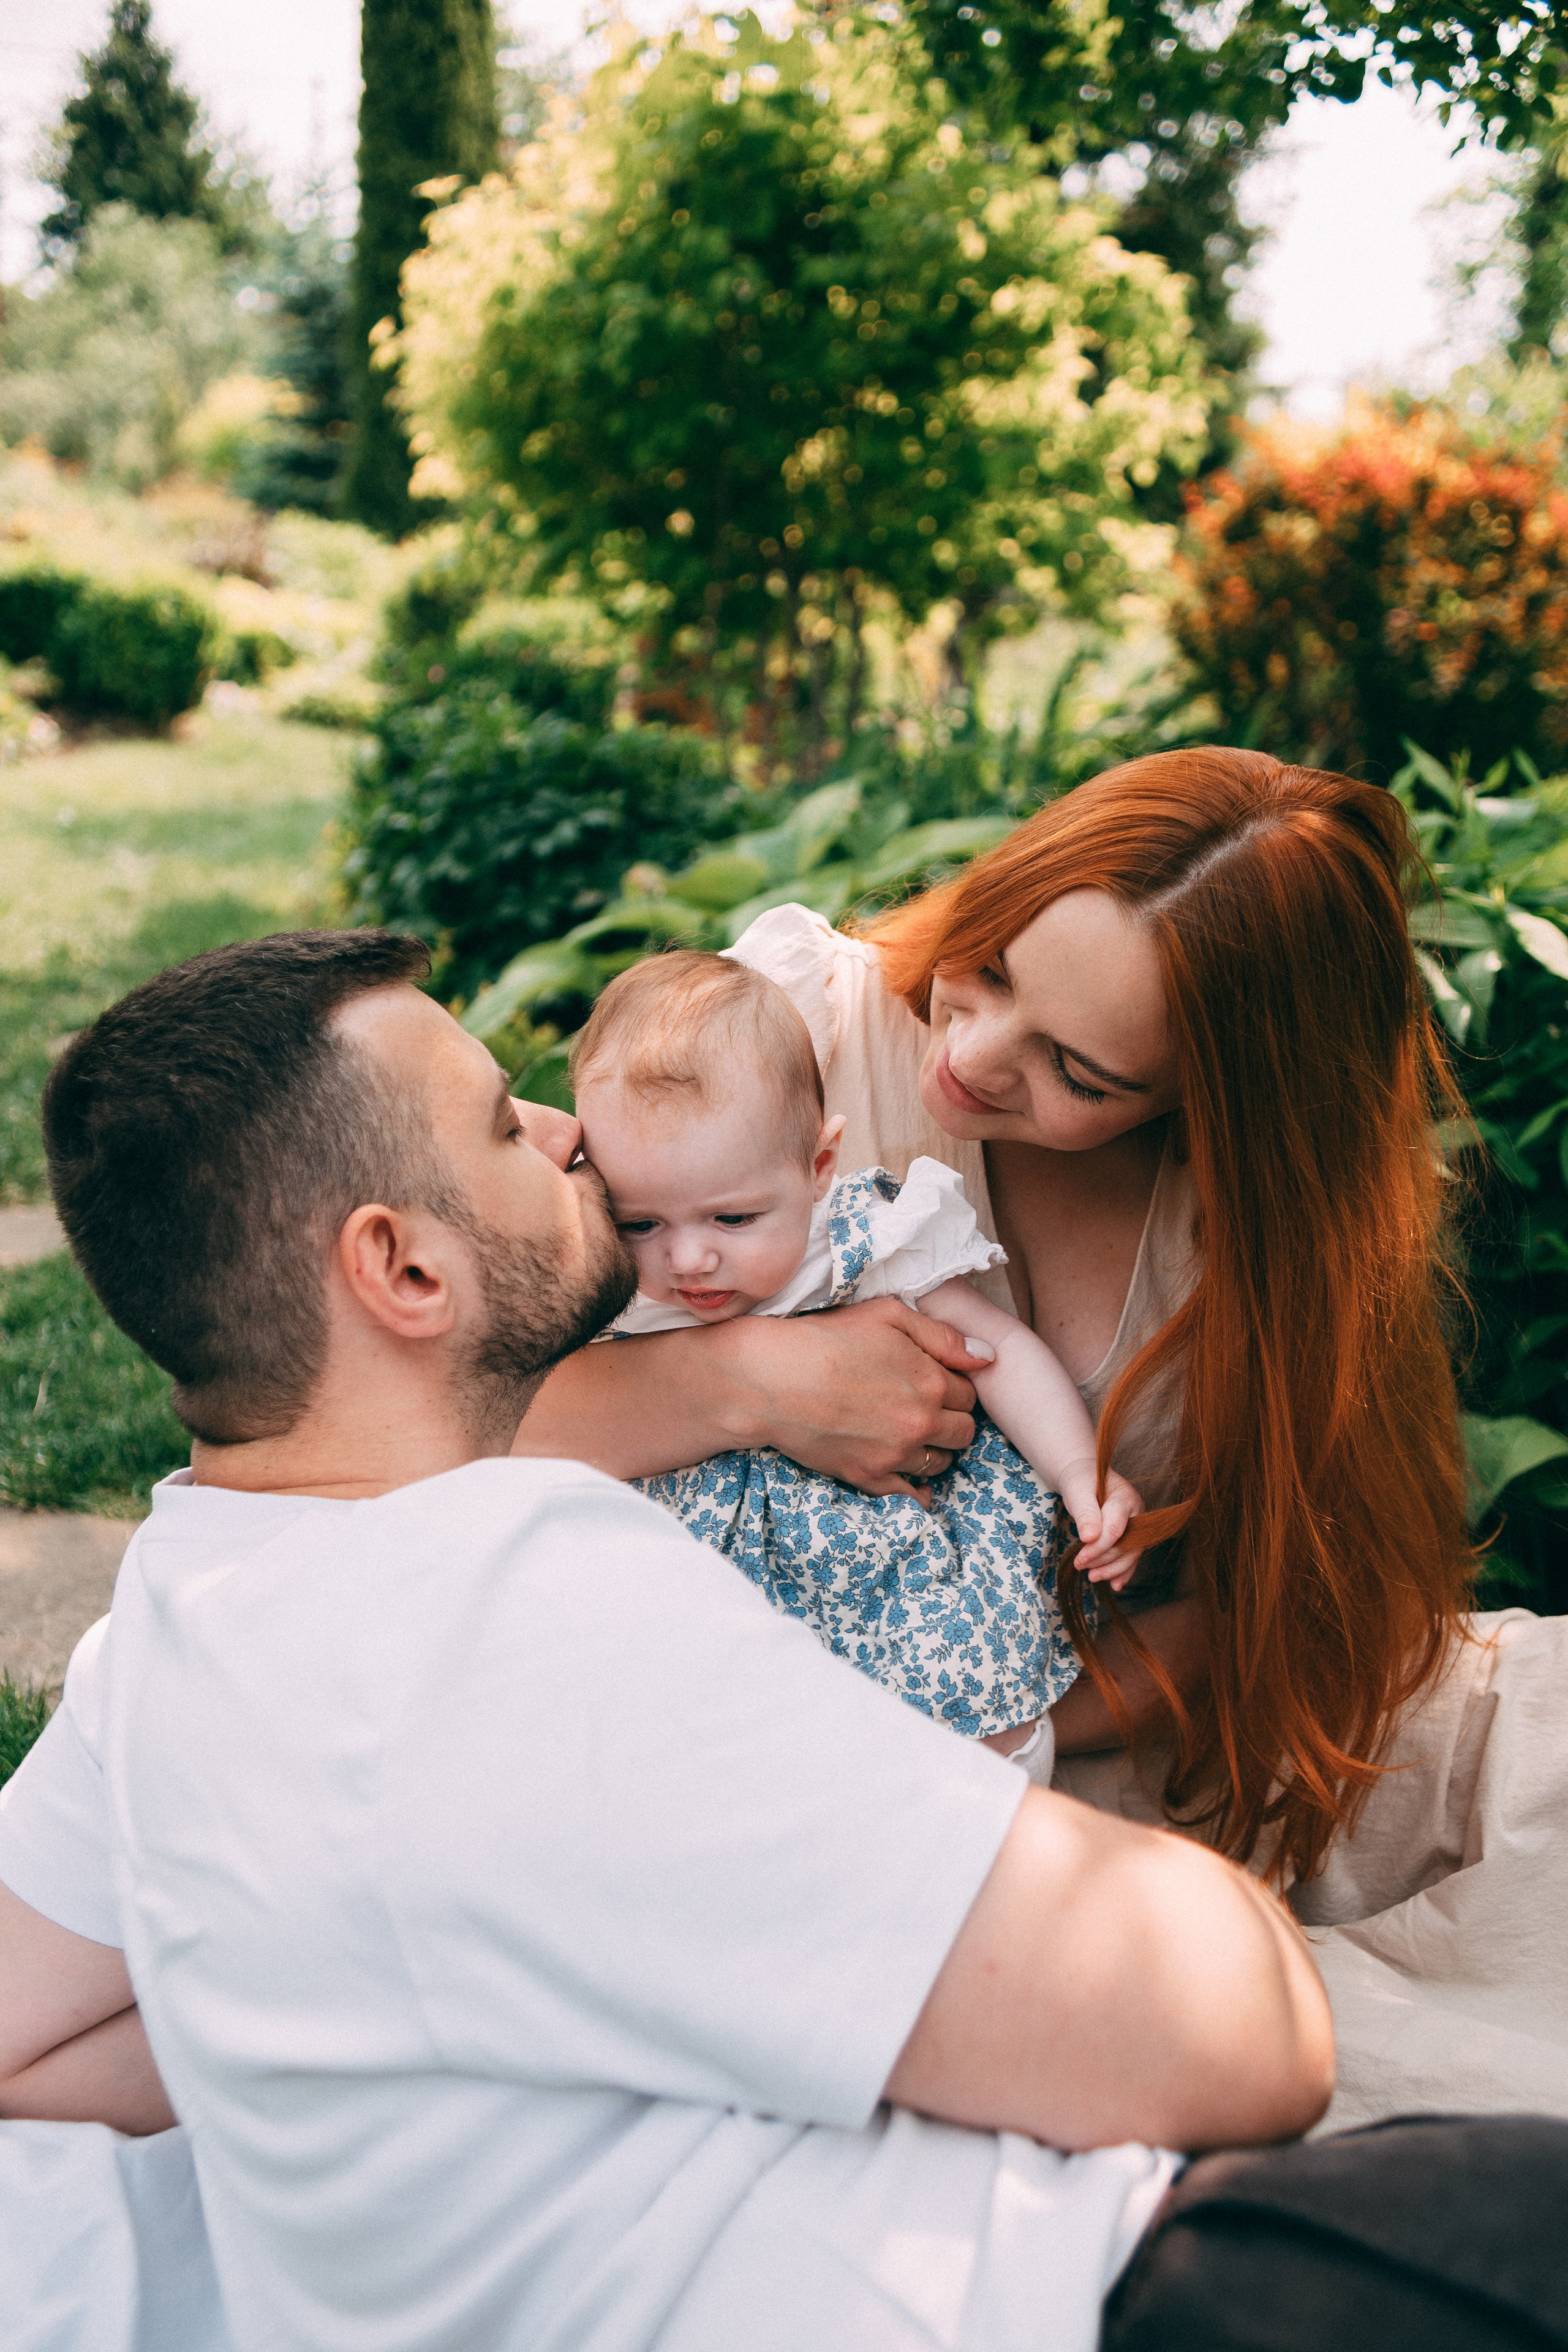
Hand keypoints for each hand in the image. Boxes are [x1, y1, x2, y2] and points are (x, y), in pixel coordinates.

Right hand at [727, 1295, 978, 1499]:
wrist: (771, 1378)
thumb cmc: (827, 1338)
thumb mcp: (887, 1315)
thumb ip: (942, 1335)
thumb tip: (987, 1356)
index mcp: (930, 1381)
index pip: (969, 1393)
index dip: (952, 1384)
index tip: (933, 1380)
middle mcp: (920, 1422)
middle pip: (963, 1431)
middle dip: (951, 1418)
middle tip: (926, 1407)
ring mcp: (895, 1454)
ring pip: (941, 1462)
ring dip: (934, 1448)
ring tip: (911, 1432)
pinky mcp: (868, 1477)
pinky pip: (911, 1496)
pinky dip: (919, 1491)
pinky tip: (914, 1479)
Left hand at [1059, 1462, 1143, 1589]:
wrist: (1085, 1478)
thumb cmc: (1081, 1482)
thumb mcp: (1077, 1492)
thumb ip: (1085, 1513)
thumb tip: (1089, 1538)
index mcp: (1125, 1498)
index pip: (1115, 1530)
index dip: (1098, 1548)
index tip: (1079, 1559)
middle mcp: (1137, 1513)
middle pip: (1127, 1545)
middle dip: (1103, 1560)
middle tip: (1080, 1566)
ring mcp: (1138, 1525)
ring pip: (1131, 1554)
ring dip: (1113, 1569)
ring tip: (1092, 1577)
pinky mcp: (1133, 1535)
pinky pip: (1131, 1556)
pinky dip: (1123, 1571)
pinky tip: (1114, 1584)